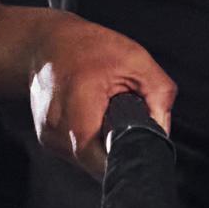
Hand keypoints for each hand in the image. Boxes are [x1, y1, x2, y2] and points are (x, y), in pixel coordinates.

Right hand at [25, 13, 175, 178]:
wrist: (44, 43)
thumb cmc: (89, 47)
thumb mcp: (135, 59)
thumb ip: (159, 94)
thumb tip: (163, 131)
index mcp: (78, 109)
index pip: (103, 161)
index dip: (126, 160)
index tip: (139, 150)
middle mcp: (57, 129)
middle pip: (97, 164)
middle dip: (117, 151)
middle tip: (126, 125)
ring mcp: (48, 137)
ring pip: (86, 161)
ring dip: (102, 147)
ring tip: (105, 115)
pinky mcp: (46, 139)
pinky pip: (76, 153)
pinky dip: (89, 141)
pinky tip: (92, 117)